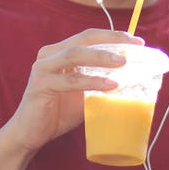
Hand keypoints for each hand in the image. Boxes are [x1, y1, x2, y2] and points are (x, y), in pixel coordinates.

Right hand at [0, 29, 143, 154]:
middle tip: (134, 46)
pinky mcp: (41, 84)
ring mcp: (43, 68)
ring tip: (123, 63)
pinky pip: (70, 80)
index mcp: (60, 52)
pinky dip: (92, 81)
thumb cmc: (59, 113)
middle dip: (111, 40)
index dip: (113, 36)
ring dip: (102, 57)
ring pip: (76, 54)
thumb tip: (134, 81)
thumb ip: (102, 84)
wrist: (31, 133)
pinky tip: (110, 85)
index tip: (136, 41)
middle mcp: (50, 54)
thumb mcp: (85, 94)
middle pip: (84, 39)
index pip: (89, 36)